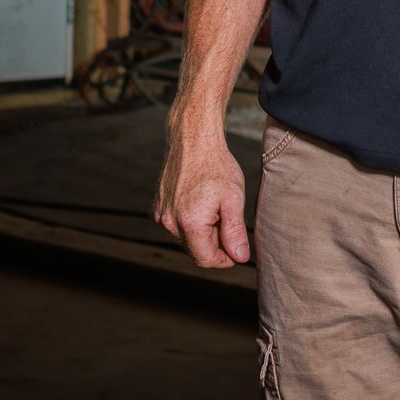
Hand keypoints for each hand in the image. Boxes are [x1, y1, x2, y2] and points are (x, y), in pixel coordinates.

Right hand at [153, 134, 250, 266]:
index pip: (206, 259)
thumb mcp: (233, 199)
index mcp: (189, 223)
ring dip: (204, 231)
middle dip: (215, 243)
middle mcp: (170, 223)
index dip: (224, 260)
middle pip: (196, 250)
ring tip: (216, 206)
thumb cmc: (216, 166)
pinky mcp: (159, 207)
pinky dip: (192, 220)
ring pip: (187, 238)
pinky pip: (178, 224)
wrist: (193, 140)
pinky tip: (203, 201)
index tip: (237, 250)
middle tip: (229, 219)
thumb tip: (240, 257)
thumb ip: (235, 232)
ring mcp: (161, 214)